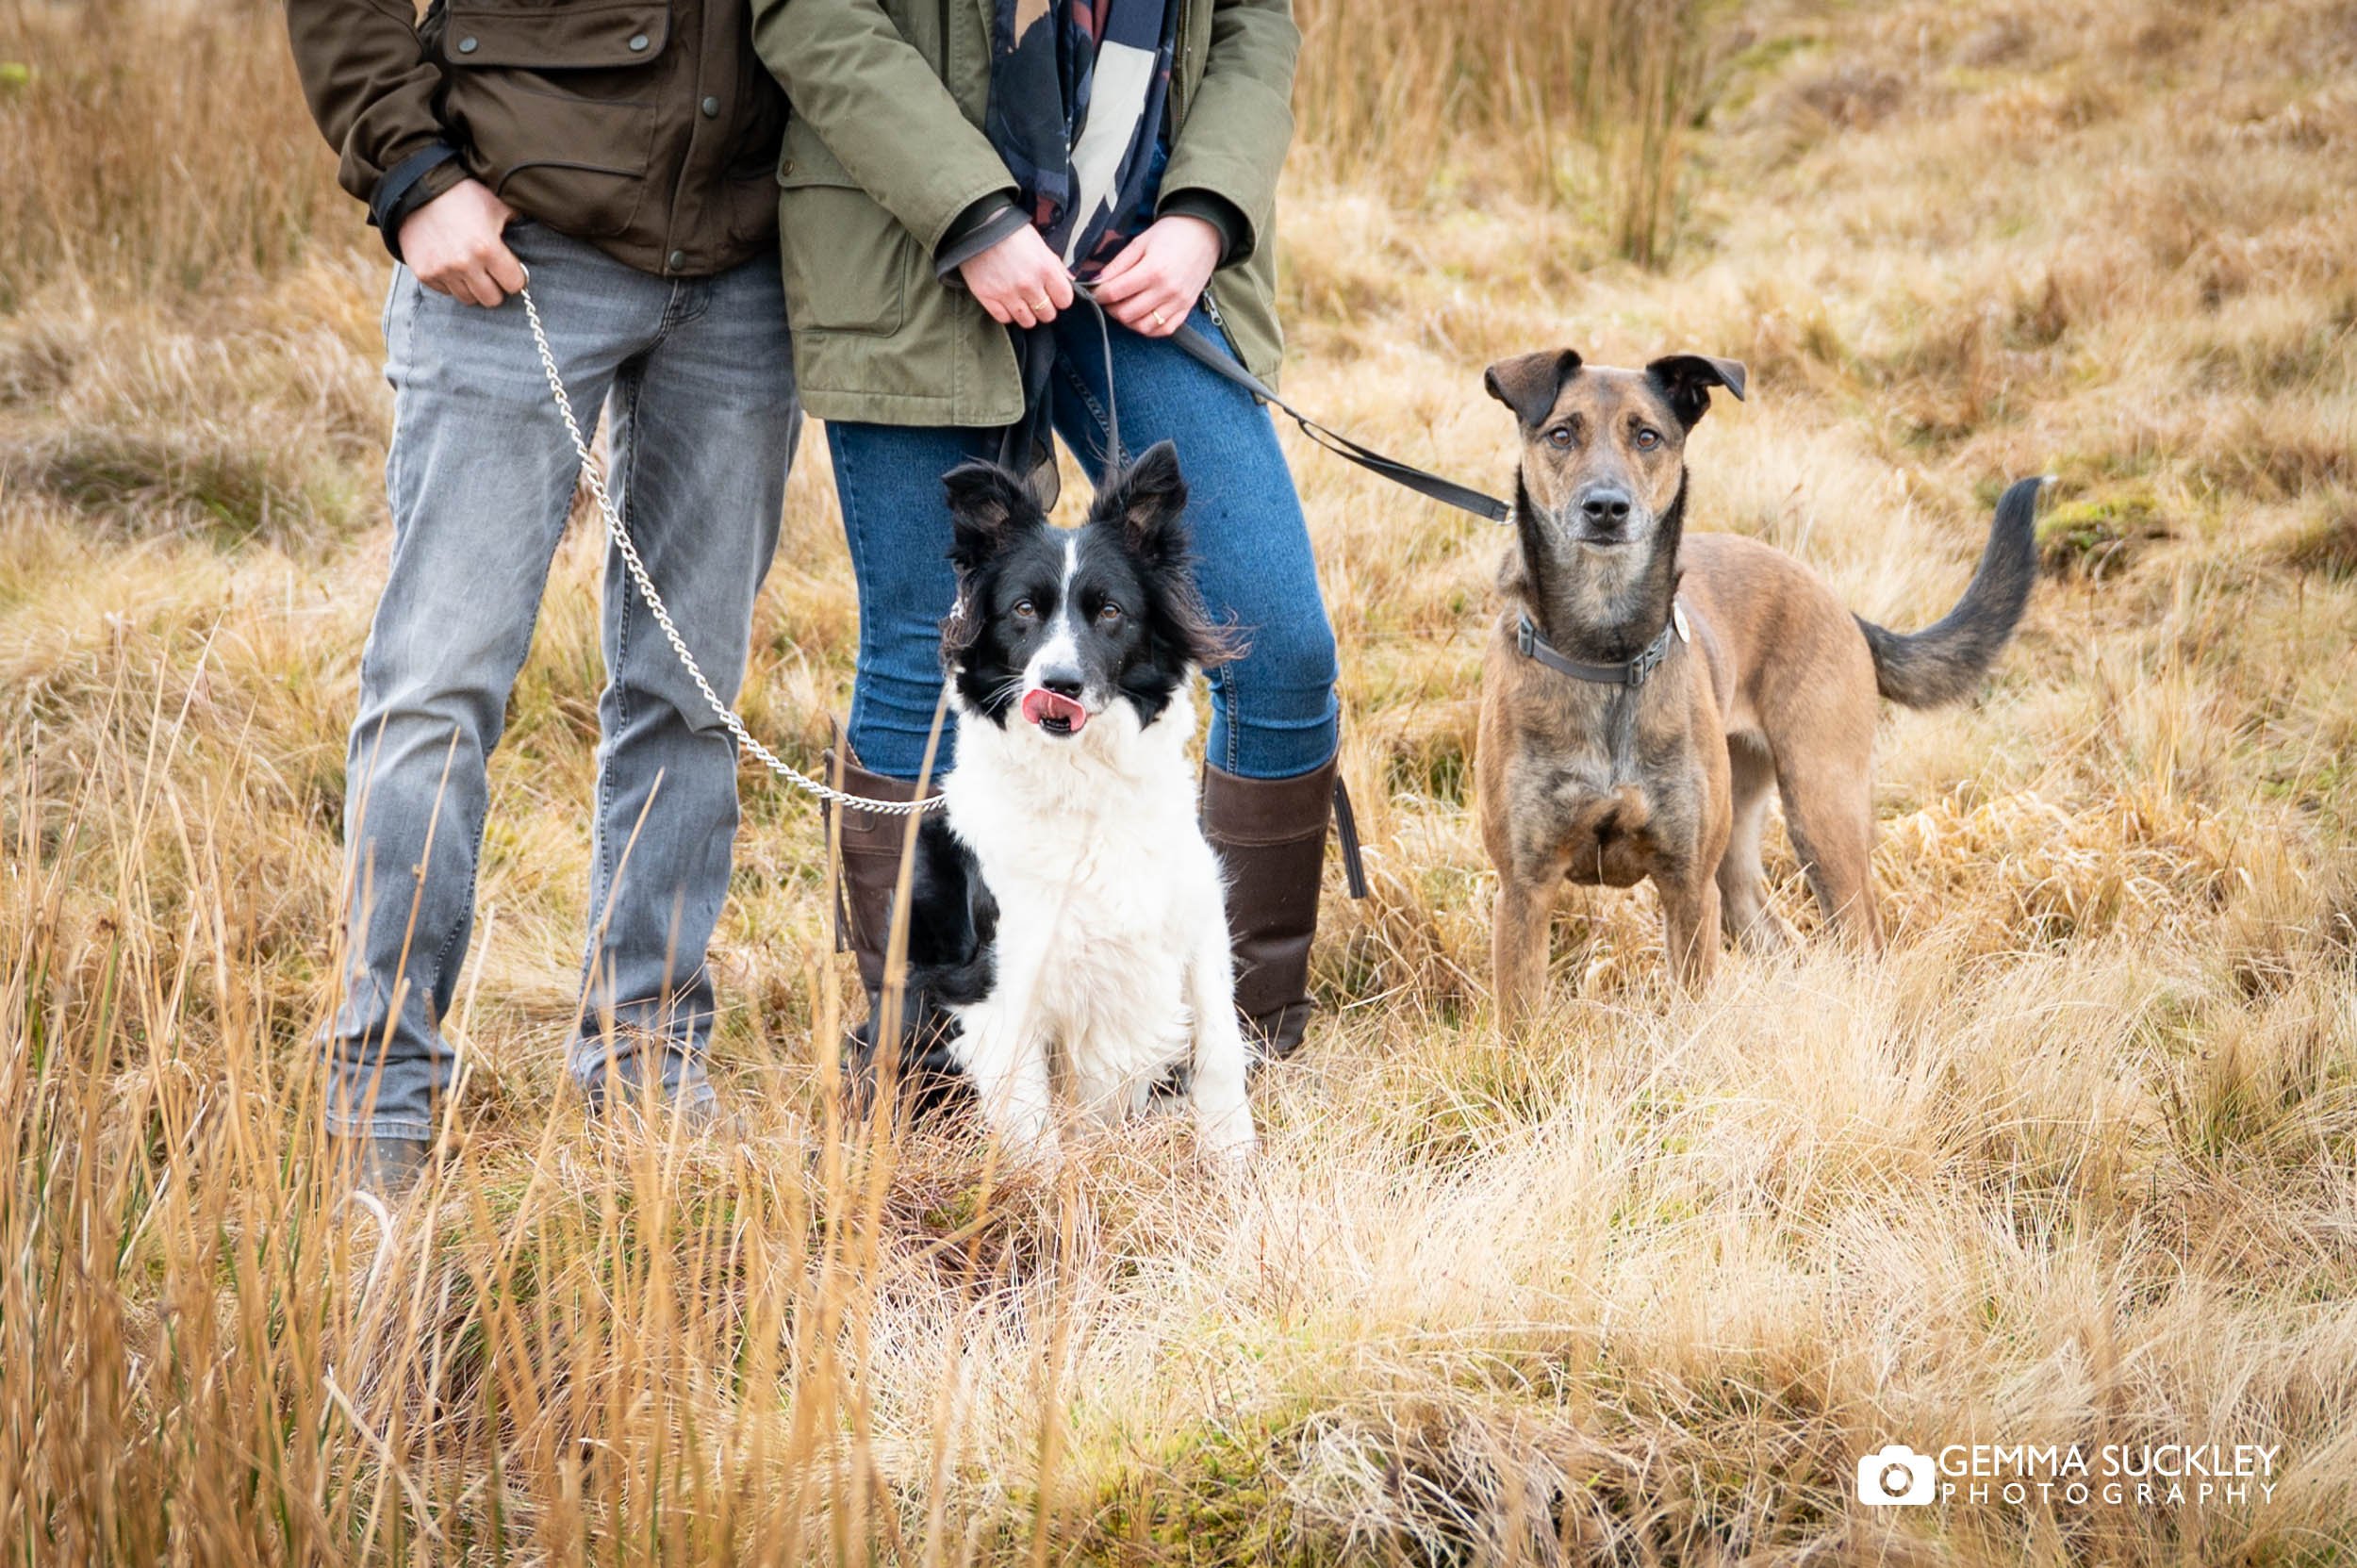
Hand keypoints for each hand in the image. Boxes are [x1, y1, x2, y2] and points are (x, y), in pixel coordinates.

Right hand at [397, 178, 525, 307]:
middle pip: (492, 299)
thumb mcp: (497, 204)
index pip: (514, 285)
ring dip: (473, 287)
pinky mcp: (424, 273)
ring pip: (468, 298)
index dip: (515, 277)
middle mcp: (464, 264)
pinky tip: (451, 263)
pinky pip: (446, 291)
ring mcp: (442, 270)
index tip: (511, 270)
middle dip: (496, 287)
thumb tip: (544, 229)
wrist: (419, 189)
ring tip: (471, 268)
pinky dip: (451, 282)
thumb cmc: (464, 195)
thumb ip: (518, 223)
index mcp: (487, 248)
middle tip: (492, 273)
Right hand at [958, 224, 1074, 328]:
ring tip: (1022, 302)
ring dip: (1027, 314)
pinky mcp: (988, 297)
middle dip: (1045, 308)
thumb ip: (1056, 265)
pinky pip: (1005, 319)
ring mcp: (1007, 293)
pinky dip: (1007, 314)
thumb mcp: (1039, 244)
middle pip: (1047, 315)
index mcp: (1045, 269)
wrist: (977, 226)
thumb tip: (1070, 281)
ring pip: (1028, 322)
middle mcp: (1028, 284)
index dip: (1061, 298)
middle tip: (1037, 298)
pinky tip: (1007, 302)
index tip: (1054, 294)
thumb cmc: (1011, 233)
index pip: (1065, 300)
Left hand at [1091, 215, 1219, 337]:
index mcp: (1153, 270)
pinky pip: (1164, 330)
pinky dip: (1149, 328)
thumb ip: (1118, 264)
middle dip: (1111, 308)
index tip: (1095, 291)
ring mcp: (1178, 302)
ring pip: (1143, 326)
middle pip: (1126, 313)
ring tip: (1123, 307)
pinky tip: (1141, 316)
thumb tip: (1096, 281)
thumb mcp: (1140, 242)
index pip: (1115, 292)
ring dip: (1127, 320)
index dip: (1099, 294)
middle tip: (1108, 299)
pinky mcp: (1187, 308)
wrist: (1204, 233)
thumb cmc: (1171, 234)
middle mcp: (1167, 290)